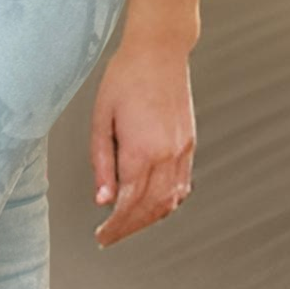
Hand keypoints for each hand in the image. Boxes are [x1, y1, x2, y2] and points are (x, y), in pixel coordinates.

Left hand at [88, 30, 196, 246]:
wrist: (159, 51)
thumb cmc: (124, 79)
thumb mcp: (101, 121)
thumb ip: (102, 164)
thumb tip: (103, 200)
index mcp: (142, 150)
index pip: (129, 205)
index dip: (115, 226)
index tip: (101, 237)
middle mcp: (167, 155)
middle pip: (150, 209)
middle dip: (129, 229)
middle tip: (110, 237)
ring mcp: (182, 150)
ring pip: (170, 201)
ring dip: (149, 219)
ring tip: (128, 226)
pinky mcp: (188, 143)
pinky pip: (182, 184)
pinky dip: (168, 202)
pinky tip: (154, 207)